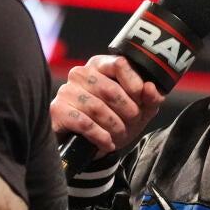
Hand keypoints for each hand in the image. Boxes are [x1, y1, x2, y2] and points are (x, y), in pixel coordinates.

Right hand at [50, 56, 165, 159]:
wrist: (86, 145)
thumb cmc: (112, 121)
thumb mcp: (138, 110)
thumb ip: (150, 99)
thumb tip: (151, 89)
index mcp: (100, 65)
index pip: (120, 64)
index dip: (135, 85)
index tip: (141, 101)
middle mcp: (81, 73)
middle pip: (111, 90)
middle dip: (128, 111)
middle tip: (132, 123)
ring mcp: (67, 91)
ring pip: (98, 108)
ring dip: (115, 127)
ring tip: (119, 134)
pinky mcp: (58, 110)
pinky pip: (85, 124)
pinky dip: (101, 137)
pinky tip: (106, 142)